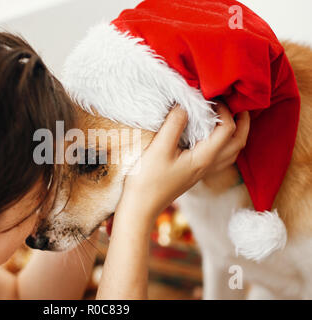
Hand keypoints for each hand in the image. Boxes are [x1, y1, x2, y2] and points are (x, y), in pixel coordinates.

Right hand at [120, 103, 249, 220]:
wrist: (140, 207)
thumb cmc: (147, 180)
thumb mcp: (159, 148)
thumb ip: (174, 124)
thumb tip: (184, 104)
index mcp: (204, 157)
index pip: (227, 129)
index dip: (224, 110)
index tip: (210, 98)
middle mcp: (209, 165)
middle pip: (239, 142)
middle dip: (243, 122)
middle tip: (237, 104)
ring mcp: (203, 171)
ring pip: (232, 152)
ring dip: (236, 133)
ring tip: (229, 117)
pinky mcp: (195, 174)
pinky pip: (220, 158)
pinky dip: (224, 144)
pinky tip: (211, 138)